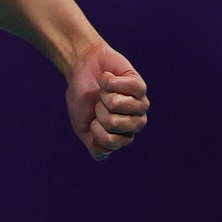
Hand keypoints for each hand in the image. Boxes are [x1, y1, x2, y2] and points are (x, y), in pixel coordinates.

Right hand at [65, 42, 149, 160]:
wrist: (82, 68)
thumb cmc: (82, 97)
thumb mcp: (82, 125)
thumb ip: (93, 144)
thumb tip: (104, 154)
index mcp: (122, 135)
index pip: (111, 142)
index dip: (95, 129)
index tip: (92, 119)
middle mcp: (135, 122)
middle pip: (115, 124)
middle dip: (99, 110)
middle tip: (99, 102)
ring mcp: (140, 105)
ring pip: (119, 104)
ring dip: (104, 94)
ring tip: (105, 90)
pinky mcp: (140, 86)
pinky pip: (125, 88)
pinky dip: (108, 81)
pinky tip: (108, 78)